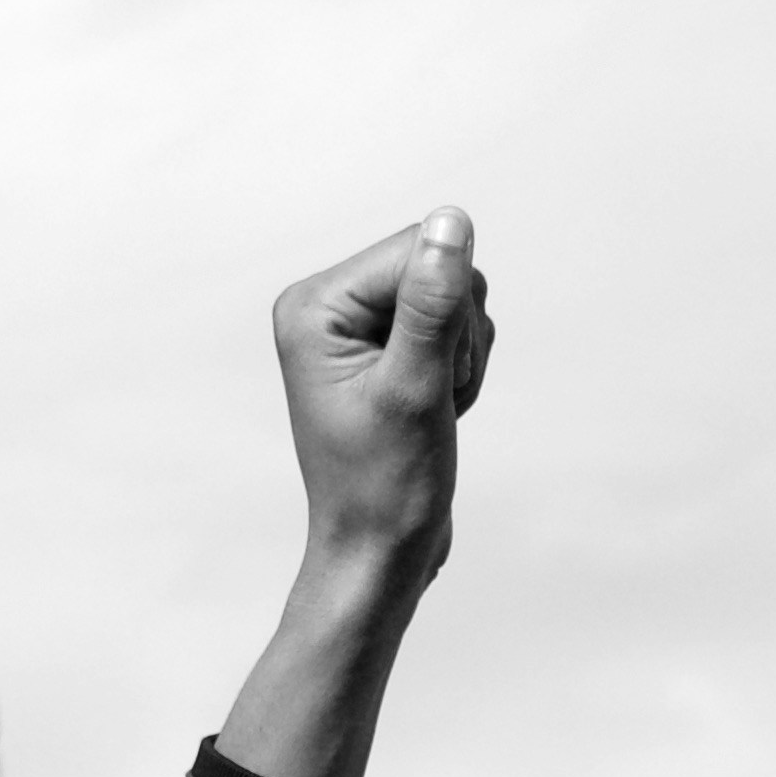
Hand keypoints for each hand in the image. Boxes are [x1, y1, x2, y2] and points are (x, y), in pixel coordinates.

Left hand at [217, 208, 494, 776]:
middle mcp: (326, 307)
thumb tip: (450, 222)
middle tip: (430, 398)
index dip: (448, 313)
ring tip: (430, 410)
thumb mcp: (415, 389)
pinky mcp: (384, 349)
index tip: (425, 379)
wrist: (378, 554)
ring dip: (463, 355)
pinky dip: (462, 368)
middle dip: (457, 334)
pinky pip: (454, 325)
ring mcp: (355, 328)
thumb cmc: (385, 488)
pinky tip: (436, 409)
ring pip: (455, 295)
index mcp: (312, 306)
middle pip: (437, 265)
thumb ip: (432, 303)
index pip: (417, 250)